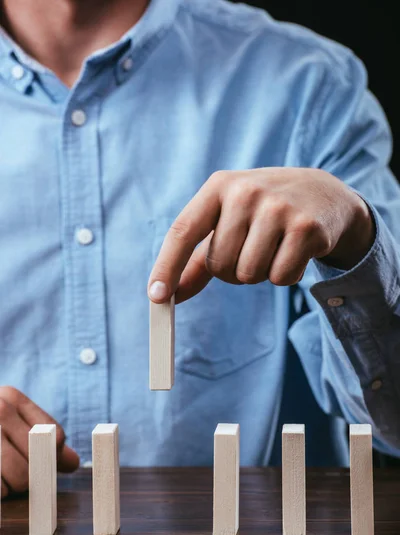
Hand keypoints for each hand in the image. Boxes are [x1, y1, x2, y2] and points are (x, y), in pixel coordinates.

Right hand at [0, 386, 79, 497]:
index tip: (40, 462)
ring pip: (18, 476)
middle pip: (37, 459)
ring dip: (11, 488)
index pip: (55, 434)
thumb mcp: (11, 420)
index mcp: (10, 397)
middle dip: (30, 476)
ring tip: (1, 482)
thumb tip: (74, 463)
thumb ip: (43, 438)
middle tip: (15, 477)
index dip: (52, 455)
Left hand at [148, 167, 374, 303]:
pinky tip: (295, 251)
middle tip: (252, 250)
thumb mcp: (228, 221)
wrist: (324, 194)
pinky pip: (280, 278)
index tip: (156, 296)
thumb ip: (197, 259)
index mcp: (219, 186)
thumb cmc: (264, 212)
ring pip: (249, 274)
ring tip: (274, 248)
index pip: (183, 231)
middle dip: (233, 271)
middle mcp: (246, 192)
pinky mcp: (306, 228)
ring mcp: (278, 208)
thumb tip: (169, 296)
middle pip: (220, 265)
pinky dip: (286, 276)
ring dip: (259, 274)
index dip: (167, 267)